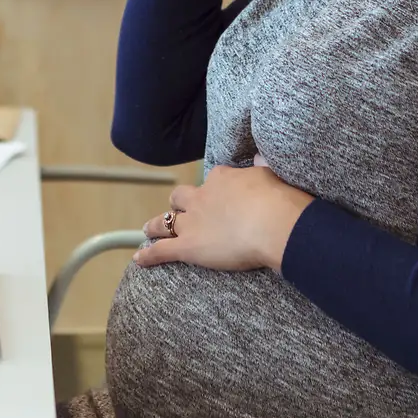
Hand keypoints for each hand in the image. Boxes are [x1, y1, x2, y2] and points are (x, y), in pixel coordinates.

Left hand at [134, 162, 312, 273]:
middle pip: (181, 197)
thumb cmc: (278, 199)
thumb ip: (261, 167)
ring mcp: (192, 222)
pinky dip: (149, 255)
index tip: (221, 195)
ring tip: (148, 229)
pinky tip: (139, 259)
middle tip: (178, 210)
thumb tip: (259, 158)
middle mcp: (202, 197)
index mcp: (222, 178)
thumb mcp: (270, 174)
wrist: (273, 223)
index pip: (213, 180)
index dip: (215, 189)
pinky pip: (162, 250)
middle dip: (178, 203)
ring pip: (165, 221)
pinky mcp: (188, 246)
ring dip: (155, 226)